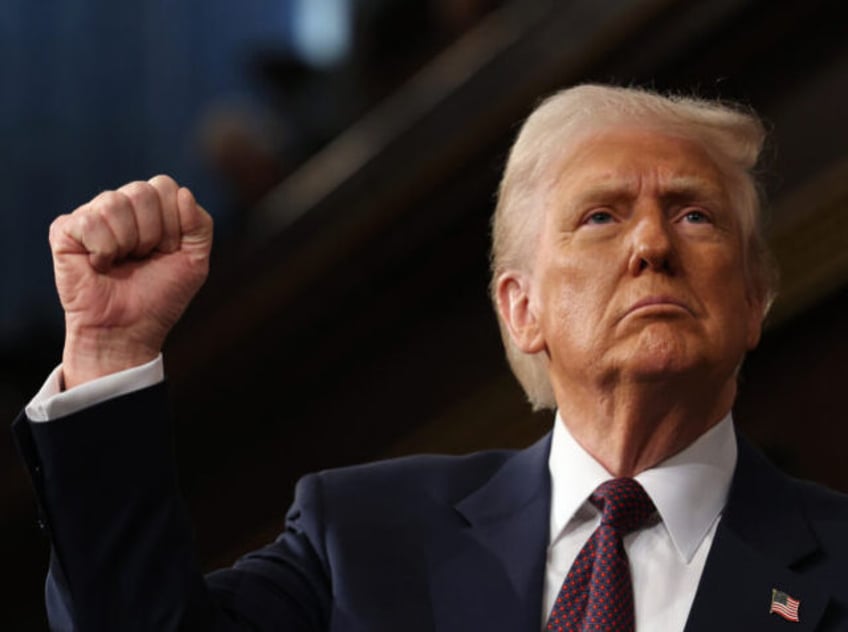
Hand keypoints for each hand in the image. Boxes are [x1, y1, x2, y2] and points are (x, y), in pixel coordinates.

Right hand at [49, 175, 213, 387]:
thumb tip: (183, 192)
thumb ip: (200, 225)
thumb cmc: (159, 295)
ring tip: (122, 262)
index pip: (165, 186)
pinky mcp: (65, 230)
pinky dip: (103, 250)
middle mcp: (120, 205)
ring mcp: (91, 215)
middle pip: (142, 191)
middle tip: (143, 258)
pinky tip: (99, 265)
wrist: (129, 329)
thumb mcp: (195, 261)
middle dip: (152, 234)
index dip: (173, 224)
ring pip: (115, 202)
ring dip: (128, 243)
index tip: (167, 251)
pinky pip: (90, 222)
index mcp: (150, 208)